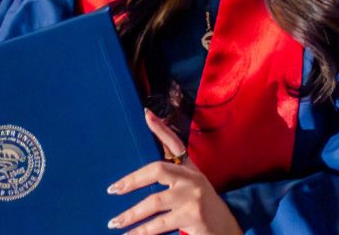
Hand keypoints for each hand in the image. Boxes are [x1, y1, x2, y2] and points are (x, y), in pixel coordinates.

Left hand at [104, 110, 242, 234]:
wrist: (224, 229)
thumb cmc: (201, 209)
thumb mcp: (190, 188)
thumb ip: (173, 176)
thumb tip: (144, 170)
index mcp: (191, 169)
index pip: (175, 144)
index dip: (161, 129)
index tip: (146, 115)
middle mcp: (193, 179)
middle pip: (158, 170)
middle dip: (133, 180)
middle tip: (113, 190)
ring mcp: (193, 197)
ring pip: (154, 202)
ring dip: (130, 214)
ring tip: (114, 223)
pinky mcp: (193, 216)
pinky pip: (159, 225)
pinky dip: (140, 232)